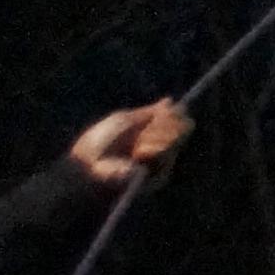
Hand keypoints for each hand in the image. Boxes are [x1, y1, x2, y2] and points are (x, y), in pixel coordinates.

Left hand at [71, 99, 188, 186]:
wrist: (90, 163)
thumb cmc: (100, 141)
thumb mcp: (123, 120)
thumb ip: (148, 112)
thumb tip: (170, 100)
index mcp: (151, 131)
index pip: (178, 118)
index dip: (174, 113)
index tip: (164, 111)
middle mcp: (160, 145)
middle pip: (184, 126)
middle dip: (165, 124)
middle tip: (146, 130)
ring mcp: (162, 160)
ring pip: (177, 139)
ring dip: (156, 137)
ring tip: (136, 147)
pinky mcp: (160, 175)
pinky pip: (168, 154)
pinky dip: (153, 149)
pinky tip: (139, 154)